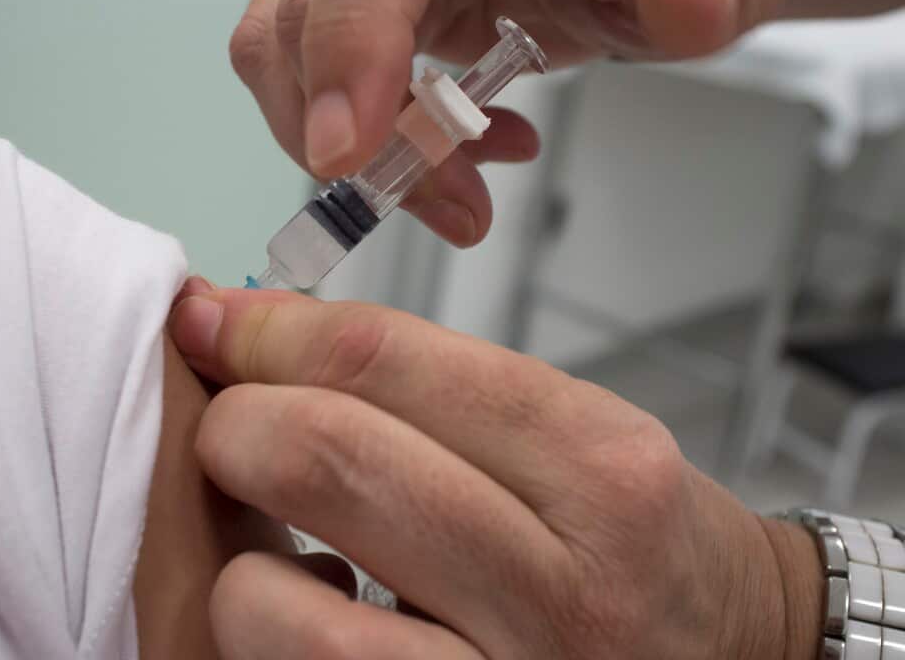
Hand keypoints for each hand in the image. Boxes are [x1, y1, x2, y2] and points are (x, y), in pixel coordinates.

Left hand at [169, 286, 821, 658]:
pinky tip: (312, 615)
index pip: (383, 362)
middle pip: (324, 462)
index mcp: (601, 471)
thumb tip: (251, 331)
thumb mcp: (575, 433)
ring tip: (277, 545)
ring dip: (241, 562)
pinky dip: (271, 637)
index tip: (216, 322)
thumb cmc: (637, 544)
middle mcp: (560, 590)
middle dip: (235, 424)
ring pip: (281, 611)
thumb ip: (425, 384)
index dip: (269, 333)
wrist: (732, 658)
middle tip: (230, 425)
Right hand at [232, 0, 785, 244]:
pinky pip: (324, 82)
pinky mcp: (375, 12)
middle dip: (363, 130)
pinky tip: (467, 158)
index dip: (344, 38)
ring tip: (464, 195)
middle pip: (303, 11)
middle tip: (456, 204)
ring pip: (289, 53)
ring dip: (362, 149)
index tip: (346, 148)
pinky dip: (380, 146)